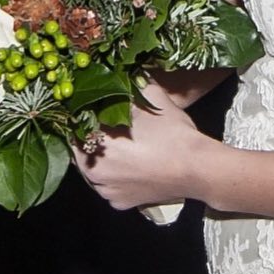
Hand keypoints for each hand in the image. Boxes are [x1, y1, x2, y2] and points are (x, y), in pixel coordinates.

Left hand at [77, 82, 202, 209]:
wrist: (198, 169)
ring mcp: (107, 192)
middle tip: (103, 123)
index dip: (81, 114)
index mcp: (96, 145)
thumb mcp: (151, 97)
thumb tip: (118, 69)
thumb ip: (130, 82)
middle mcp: (95, 173)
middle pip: (79, 149)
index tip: (91, 106)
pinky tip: (125, 163)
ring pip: (90, 169)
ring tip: (114, 143)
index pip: (74, 127)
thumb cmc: (173, 133)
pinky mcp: (120, 203)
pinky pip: (106, 186)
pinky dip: (111, 175)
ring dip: (97, 156)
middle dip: (88, 136)